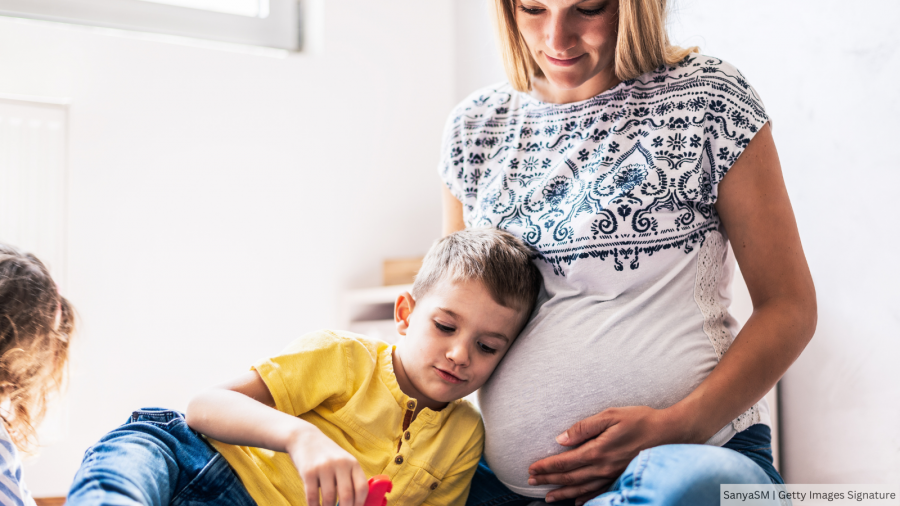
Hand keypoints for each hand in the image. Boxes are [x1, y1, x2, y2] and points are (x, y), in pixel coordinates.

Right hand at [285, 428, 368, 505]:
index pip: (362, 487)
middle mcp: (340, 464)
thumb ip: (349, 479)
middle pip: (347, 495)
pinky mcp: (308, 471)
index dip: (360, 504)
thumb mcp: (343, 461)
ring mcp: (324, 467)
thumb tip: (353, 504)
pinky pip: (312, 496)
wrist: (304, 438)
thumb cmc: (326, 455)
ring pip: (329, 498)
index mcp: (352, 463)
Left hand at [528, 406, 685, 504]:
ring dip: (562, 493)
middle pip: (570, 478)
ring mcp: (613, 476)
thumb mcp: (610, 415)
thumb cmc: (640, 420)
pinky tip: (578, 502)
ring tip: (548, 496)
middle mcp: (603, 468)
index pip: (565, 462)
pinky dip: (586, 499)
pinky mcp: (622, 478)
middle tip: (531, 481)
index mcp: (597, 451)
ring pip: (582, 489)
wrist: (670, 433)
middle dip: (549, 480)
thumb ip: (584, 428)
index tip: (531, 468)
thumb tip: (561, 439)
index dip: (546, 467)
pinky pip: (600, 493)